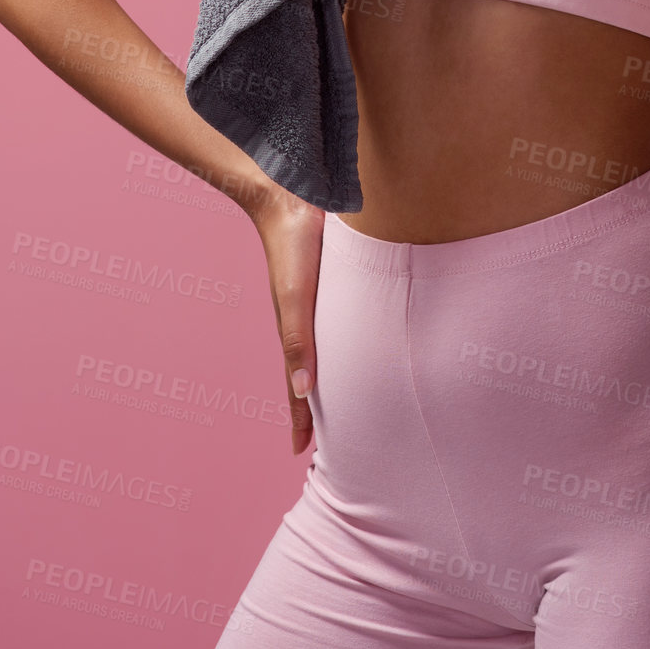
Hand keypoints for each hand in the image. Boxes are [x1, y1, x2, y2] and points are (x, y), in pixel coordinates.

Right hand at [251, 186, 324, 456]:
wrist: (294, 194)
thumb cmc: (294, 246)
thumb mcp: (296, 297)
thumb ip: (299, 341)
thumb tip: (306, 391)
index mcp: (295, 331)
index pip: (298, 387)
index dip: (300, 420)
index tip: (300, 454)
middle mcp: (307, 321)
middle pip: (311, 374)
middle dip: (316, 407)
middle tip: (327, 440)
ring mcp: (319, 302)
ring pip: (327, 350)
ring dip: (330, 377)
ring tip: (343, 401)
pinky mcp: (333, 281)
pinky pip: (338, 324)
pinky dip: (342, 345)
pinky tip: (356, 340)